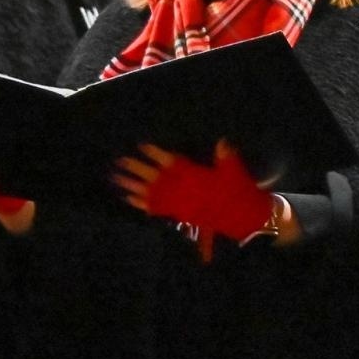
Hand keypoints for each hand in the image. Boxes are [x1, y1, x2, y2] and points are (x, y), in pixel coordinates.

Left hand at [114, 141, 275, 261]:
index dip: (155, 153)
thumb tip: (221, 141)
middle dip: (136, 167)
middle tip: (120, 161)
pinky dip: (141, 203)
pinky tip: (129, 198)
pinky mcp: (177, 214)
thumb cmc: (238, 190)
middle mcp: (180, 188)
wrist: (242, 216)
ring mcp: (177, 203)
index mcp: (192, 174)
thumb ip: (225, 155)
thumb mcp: (233, 169)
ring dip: (132, 185)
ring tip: (116, 178)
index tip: (142, 146)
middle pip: (153, 176)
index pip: (169, 161)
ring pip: (149, 192)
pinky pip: (154, 208)